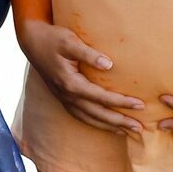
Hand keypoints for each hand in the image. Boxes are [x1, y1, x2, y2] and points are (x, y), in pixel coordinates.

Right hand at [18, 19, 144, 134]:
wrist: (32, 42)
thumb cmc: (53, 39)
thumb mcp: (70, 41)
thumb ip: (89, 54)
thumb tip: (109, 65)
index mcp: (71, 83)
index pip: (102, 97)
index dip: (122, 102)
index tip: (140, 105)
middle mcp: (68, 95)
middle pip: (98, 114)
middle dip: (120, 121)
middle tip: (140, 128)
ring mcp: (64, 99)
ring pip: (89, 119)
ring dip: (109, 126)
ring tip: (128, 132)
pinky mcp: (63, 98)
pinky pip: (81, 116)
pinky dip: (96, 123)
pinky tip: (108, 125)